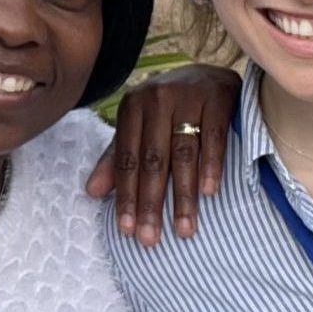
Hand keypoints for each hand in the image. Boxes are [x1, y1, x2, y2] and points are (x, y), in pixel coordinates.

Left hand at [85, 65, 239, 243]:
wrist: (210, 73)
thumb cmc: (169, 108)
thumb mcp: (140, 127)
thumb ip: (117, 158)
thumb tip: (93, 193)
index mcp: (132, 106)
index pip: (126, 159)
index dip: (126, 196)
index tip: (127, 230)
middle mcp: (157, 98)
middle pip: (153, 160)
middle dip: (150, 203)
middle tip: (151, 238)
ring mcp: (189, 95)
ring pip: (182, 153)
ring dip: (183, 195)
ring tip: (184, 228)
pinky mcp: (219, 96)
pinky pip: (213, 137)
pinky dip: (211, 165)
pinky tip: (209, 192)